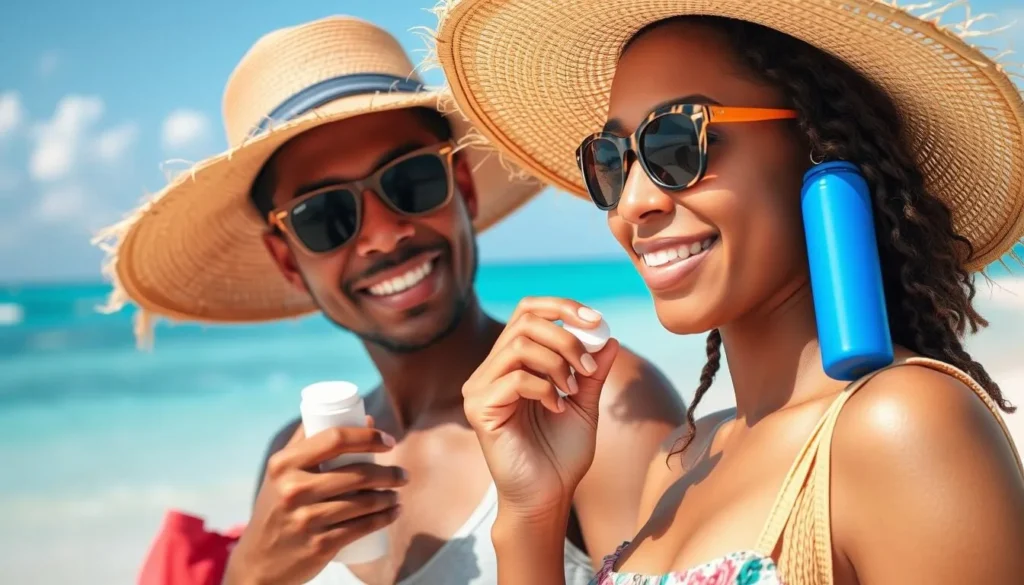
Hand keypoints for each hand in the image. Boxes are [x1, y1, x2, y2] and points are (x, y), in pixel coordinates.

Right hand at [224, 422, 405, 584]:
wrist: (259, 561)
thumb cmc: (277, 506)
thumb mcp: (282, 472)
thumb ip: (314, 439)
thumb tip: (366, 418)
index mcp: (284, 464)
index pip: (335, 439)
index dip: (368, 436)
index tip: (389, 441)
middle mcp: (293, 489)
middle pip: (358, 473)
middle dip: (390, 473)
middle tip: (402, 474)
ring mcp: (306, 519)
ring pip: (364, 502)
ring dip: (390, 497)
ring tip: (397, 494)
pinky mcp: (319, 546)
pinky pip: (362, 528)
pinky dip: (384, 518)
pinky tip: (394, 512)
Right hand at [463, 297, 618, 518]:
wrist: (547, 496)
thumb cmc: (561, 453)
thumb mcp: (585, 402)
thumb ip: (592, 370)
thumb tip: (609, 337)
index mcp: (512, 362)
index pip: (528, 312)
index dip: (562, 307)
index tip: (596, 322)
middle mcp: (490, 370)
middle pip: (524, 321)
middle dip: (566, 337)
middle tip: (589, 366)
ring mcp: (480, 388)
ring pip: (519, 345)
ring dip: (557, 363)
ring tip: (573, 390)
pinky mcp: (478, 408)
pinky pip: (515, 377)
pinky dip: (545, 388)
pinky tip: (557, 408)